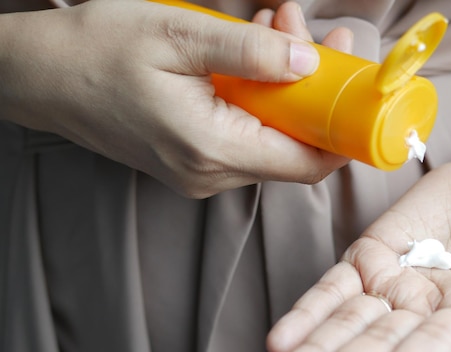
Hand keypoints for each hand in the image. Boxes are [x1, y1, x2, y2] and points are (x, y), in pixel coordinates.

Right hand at [0, 0, 349, 196]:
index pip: (304, 163)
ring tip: (274, 28)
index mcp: (211, 148)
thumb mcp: (177, 33)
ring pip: (269, 137)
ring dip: (283, 86)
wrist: (40, 75)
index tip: (358, 95)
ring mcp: (199, 172)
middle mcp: (210, 173)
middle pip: (291, 146)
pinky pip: (244, 135)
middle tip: (306, 31)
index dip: (340, 134)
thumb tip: (308, 63)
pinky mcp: (191, 162)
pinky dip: (258, 97)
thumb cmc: (96, 51)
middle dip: (310, 90)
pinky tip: (248, 55)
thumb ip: (249, 51)